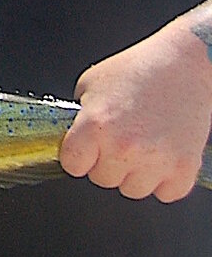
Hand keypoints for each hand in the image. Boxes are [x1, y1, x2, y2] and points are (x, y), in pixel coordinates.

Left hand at [60, 23, 211, 201]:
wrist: (184, 63)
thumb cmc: (138, 68)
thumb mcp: (90, 85)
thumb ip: (78, 117)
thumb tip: (72, 139)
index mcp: (95, 126)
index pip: (72, 165)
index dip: (77, 155)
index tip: (85, 148)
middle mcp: (123, 147)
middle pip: (102, 179)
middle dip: (106, 161)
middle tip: (120, 137)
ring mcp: (156, 160)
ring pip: (133, 190)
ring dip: (134, 173)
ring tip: (142, 143)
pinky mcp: (184, 168)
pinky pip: (166, 193)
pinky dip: (165, 180)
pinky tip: (162, 155)